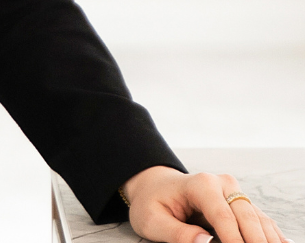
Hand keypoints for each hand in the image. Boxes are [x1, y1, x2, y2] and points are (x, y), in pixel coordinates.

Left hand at [122, 165, 290, 242]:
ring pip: (260, 221)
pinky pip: (262, 223)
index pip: (223, 216)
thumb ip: (177, 233)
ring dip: (265, 240)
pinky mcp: (241, 205)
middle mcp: (222, 185)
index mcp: (200, 184)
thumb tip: (204, 242)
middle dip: (255, 242)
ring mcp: (235, 194)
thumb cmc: (152, 202)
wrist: (154, 187)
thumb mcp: (153, 220)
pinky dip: (269, 237)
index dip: (235, 241)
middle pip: (248, 218)